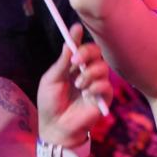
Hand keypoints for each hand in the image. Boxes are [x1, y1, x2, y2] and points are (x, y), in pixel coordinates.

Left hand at [38, 25, 112, 147]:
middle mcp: (87, 72)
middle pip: (96, 53)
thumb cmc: (50, 103)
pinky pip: (106, 85)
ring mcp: (96, 84)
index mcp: (74, 66)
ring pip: (103, 67)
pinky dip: (95, 87)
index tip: (76, 30)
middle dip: (87, 53)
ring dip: (89, 73)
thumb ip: (63, 60)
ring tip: (78, 84)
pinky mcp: (104, 98)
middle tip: (76, 60)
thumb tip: (71, 36)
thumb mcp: (52, 79)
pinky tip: (86, 94)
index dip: (79, 39)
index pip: (82, 48)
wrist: (55, 127)